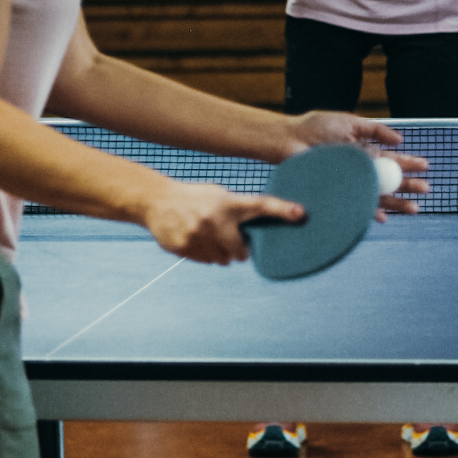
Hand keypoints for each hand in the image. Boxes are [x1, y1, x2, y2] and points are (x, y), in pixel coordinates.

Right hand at [142, 182, 305, 265]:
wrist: (157, 201)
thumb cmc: (194, 198)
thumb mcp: (217, 196)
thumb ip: (236, 211)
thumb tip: (257, 232)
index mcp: (227, 203)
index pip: (260, 206)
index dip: (281, 210)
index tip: (300, 213)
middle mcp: (215, 219)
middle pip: (241, 251)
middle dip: (239, 250)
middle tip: (230, 239)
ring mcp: (199, 236)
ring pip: (223, 260)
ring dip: (221, 253)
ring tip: (208, 236)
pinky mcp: (186, 248)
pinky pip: (207, 262)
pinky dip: (206, 255)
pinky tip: (195, 239)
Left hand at [283, 111, 429, 214]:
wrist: (290, 140)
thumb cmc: (315, 128)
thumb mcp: (350, 122)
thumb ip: (375, 130)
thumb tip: (400, 139)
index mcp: (363, 153)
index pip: (391, 160)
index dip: (408, 164)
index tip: (425, 167)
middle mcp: (359, 170)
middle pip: (389, 180)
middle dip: (408, 185)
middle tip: (426, 190)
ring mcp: (349, 183)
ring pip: (377, 195)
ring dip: (397, 202)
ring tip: (414, 209)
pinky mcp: (337, 193)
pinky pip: (357, 205)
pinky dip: (369, 213)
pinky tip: (382, 219)